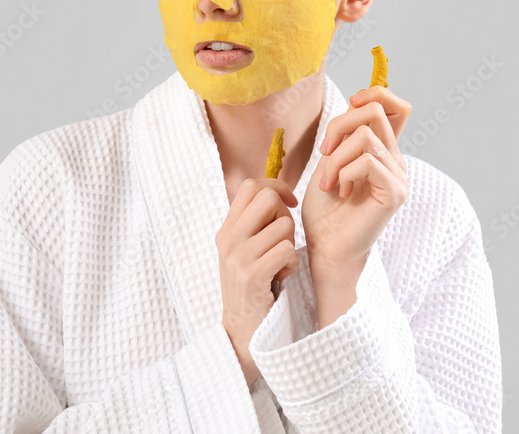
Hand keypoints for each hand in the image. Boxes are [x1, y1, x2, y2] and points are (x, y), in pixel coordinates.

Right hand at [215, 178, 299, 385]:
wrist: (242, 332)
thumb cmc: (253, 288)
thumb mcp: (244, 251)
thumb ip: (254, 225)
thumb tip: (278, 193)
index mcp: (226, 230)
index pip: (250, 185)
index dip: (276, 187)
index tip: (288, 204)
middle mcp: (228, 239)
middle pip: (267, 198)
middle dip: (285, 215)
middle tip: (283, 238)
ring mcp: (238, 257)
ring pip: (283, 226)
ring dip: (291, 244)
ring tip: (280, 264)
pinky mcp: (252, 275)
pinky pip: (287, 250)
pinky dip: (292, 264)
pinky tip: (282, 276)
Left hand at [301, 89, 411, 268]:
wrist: (325, 245)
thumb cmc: (324, 208)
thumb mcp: (330, 160)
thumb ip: (346, 134)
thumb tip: (356, 102)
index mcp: (382, 150)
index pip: (397, 107)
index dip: (375, 94)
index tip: (349, 107)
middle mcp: (395, 159)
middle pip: (375, 112)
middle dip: (339, 125)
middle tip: (324, 153)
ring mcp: (398, 176)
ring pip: (366, 137)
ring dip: (335, 158)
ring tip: (328, 182)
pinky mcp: (394, 192)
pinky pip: (367, 162)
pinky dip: (344, 173)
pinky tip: (339, 192)